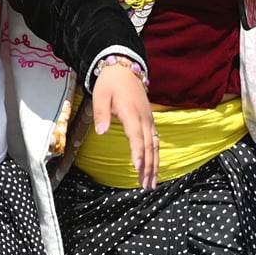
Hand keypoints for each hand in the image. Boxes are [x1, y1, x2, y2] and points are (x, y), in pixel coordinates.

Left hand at [91, 61, 157, 188]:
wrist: (124, 68)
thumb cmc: (110, 83)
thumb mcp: (100, 95)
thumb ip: (101, 113)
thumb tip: (102, 131)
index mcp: (131, 113)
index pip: (136, 137)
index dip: (138, 154)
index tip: (137, 169)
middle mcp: (144, 118)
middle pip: (149, 146)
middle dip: (148, 167)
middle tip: (146, 186)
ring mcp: (149, 120)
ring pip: (155, 145)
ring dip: (154, 165)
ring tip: (152, 183)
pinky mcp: (149, 120)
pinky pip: (155, 140)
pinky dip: (155, 155)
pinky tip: (154, 167)